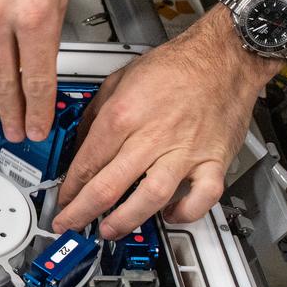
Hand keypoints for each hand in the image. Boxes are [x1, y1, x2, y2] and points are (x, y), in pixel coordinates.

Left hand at [52, 9, 279, 238]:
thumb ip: (97, 113)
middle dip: (82, 212)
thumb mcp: (120, 78)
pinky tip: (169, 215)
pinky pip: (201, 197)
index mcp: (124, 114)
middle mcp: (152, 136)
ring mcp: (184, 152)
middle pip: (108, 185)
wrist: (224, 56)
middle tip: (70, 223)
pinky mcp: (213, 160)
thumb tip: (81, 142)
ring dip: (124, 220)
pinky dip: (185, 212)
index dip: (69, 187)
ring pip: (149, 198)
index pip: (86, 161)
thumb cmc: (178, 64)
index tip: (62, 199)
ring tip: (108, 230)